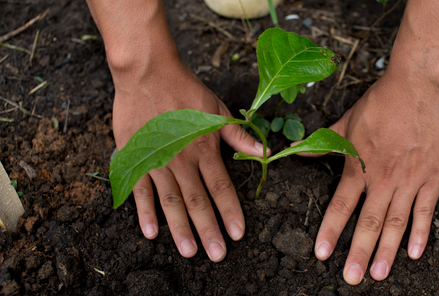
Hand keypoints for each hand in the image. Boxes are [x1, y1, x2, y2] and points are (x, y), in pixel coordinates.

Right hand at [112, 56, 266, 261]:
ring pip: (171, 201)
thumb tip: (263, 151)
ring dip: (180, 228)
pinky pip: (140, 190)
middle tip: (216, 254)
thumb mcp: (217, 109)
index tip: (238, 234)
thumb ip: (237, 135)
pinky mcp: (135, 158)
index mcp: (205, 149)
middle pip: (198, 201)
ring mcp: (157, 161)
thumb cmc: (185, 90)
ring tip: (190, 251)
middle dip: (208, 230)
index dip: (230, 212)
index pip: (221, 187)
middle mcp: (182, 160)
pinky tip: (152, 232)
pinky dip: (145, 212)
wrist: (147, 73)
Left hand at [314, 69, 438, 283]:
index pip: (341, 206)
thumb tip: (297, 151)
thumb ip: (324, 142)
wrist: (417, 86)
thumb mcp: (346, 121)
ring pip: (396, 222)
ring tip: (378, 273)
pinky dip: (421, 233)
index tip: (323, 254)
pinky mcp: (433, 177)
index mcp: (359, 166)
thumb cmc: (381, 102)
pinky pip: (426, 211)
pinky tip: (415, 253)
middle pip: (369, 222)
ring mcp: (409, 180)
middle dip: (358, 252)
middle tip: (352, 278)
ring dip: (387, 251)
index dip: (331, 231)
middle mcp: (382, 179)